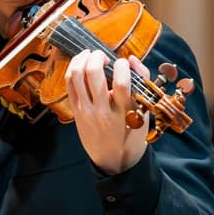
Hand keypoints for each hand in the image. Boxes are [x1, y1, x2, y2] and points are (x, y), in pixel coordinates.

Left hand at [65, 51, 148, 174]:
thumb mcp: (144, 113)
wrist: (112, 160)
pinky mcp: (75, 111)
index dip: (122, 66)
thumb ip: (141, 83)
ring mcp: (85, 111)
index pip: (121, 84)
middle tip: (103, 55)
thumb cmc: (132, 135)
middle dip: (98, 57)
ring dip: (82, 59)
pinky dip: (73, 69)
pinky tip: (80, 62)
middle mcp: (102, 111)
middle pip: (93, 75)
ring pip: (76, 76)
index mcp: (123, 113)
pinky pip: (69, 85)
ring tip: (90, 54)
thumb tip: (131, 59)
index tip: (123, 62)